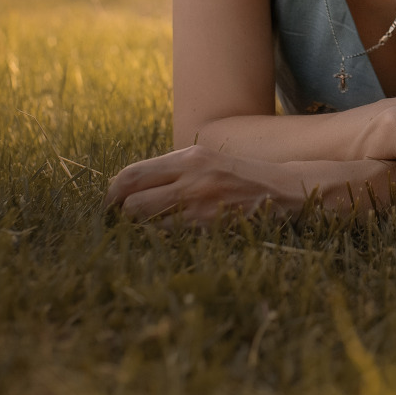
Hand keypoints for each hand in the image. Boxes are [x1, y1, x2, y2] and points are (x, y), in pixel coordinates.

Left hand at [105, 144, 298, 225]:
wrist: (285, 191)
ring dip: (136, 227)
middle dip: (118, 213)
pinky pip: (165, 234)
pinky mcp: (207, 224)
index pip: (132, 173)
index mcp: (190, 156)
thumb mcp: (209, 164)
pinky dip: (157, 238)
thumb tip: (132, 190)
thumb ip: (175, 171)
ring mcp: (198, 201)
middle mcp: (191, 175)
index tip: (110, 204)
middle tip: (119, 222)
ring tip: (142, 230)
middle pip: (131, 197)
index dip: (113, 192)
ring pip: (143, 217)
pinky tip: (165, 238)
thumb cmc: (243, 180)